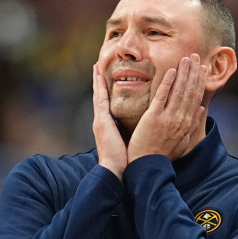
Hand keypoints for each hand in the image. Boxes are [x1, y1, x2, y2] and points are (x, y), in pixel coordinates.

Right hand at [92, 63, 127, 178]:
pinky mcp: (101, 121)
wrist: (115, 171)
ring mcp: (100, 120)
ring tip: (95, 66)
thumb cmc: (125, 162)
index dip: (106, 92)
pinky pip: (101, 99)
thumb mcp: (128, 144)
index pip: (107, 105)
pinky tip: (99, 75)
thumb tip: (142, 130)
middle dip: (98, 82)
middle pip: (100, 97)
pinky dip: (100, 86)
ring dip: (97, 80)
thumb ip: (131, 134)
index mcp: (109, 126)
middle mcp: (102, 121)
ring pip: (98, 95)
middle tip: (97, 67)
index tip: (105, 80)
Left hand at [127, 53, 207, 162]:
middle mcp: (180, 119)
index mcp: (187, 124)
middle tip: (195, 56)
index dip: (200, 81)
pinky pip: (162, 96)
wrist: (148, 167)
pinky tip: (171, 70)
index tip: (202, 68)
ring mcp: (168, 118)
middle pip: (190, 91)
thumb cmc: (163, 155)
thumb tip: (202, 109)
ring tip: (186, 59)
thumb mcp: (183, 141)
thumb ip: (193, 125)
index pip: (196, 98)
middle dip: (193, 72)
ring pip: (179, 91)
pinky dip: (168, 83)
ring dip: (183, 73)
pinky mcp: (154, 117)